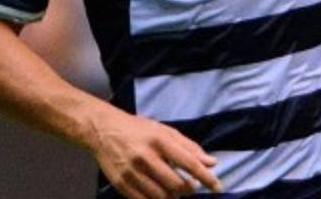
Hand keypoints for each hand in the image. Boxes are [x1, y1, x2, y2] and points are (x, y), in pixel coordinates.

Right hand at [89, 110, 221, 198]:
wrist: (102, 130)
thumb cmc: (138, 129)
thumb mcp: (164, 131)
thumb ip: (189, 147)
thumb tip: (212, 163)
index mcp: (159, 140)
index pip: (188, 162)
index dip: (206, 177)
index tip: (218, 187)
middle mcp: (145, 157)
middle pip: (176, 184)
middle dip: (188, 189)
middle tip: (190, 186)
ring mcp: (132, 172)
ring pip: (162, 196)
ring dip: (174, 196)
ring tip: (174, 189)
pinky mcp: (121, 184)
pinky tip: (159, 193)